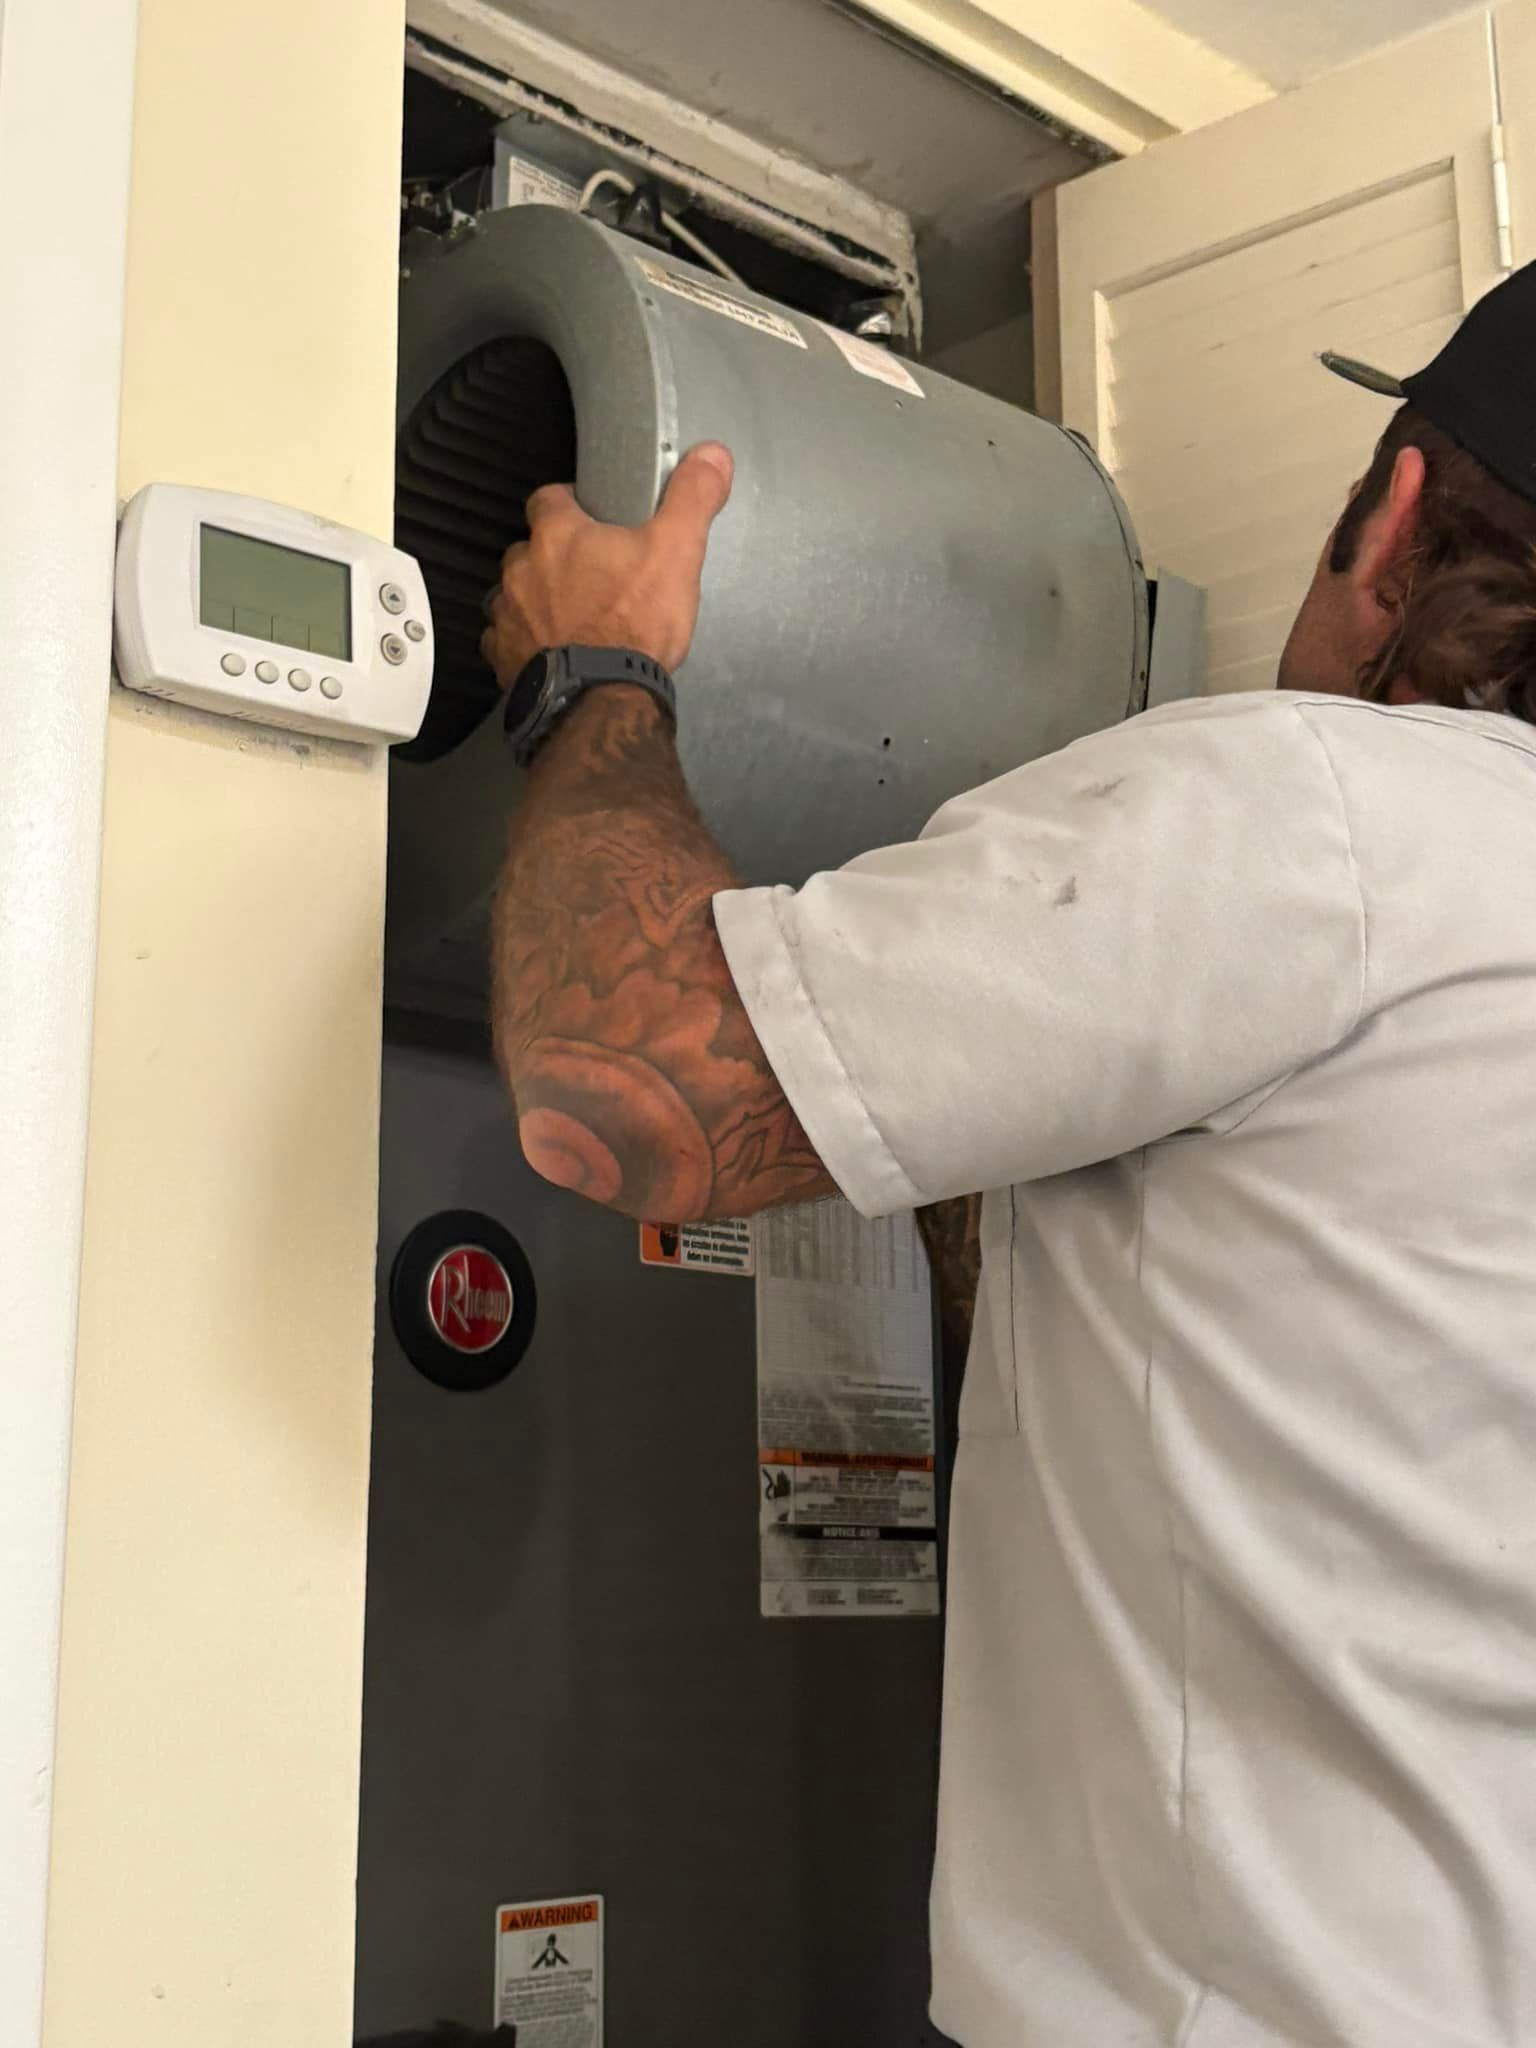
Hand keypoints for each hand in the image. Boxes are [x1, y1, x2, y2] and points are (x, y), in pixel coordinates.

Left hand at [481, 442, 734, 685]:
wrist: (600, 700)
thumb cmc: (634, 626)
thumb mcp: (677, 553)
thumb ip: (691, 499)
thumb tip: (711, 456)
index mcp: (557, 535)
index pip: (547, 499)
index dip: (567, 505)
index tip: (587, 518)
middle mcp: (521, 571)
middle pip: (528, 550)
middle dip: (550, 559)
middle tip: (587, 578)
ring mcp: (507, 616)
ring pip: (512, 596)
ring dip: (534, 601)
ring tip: (570, 620)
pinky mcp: (503, 659)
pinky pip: (505, 642)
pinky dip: (523, 644)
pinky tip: (550, 654)